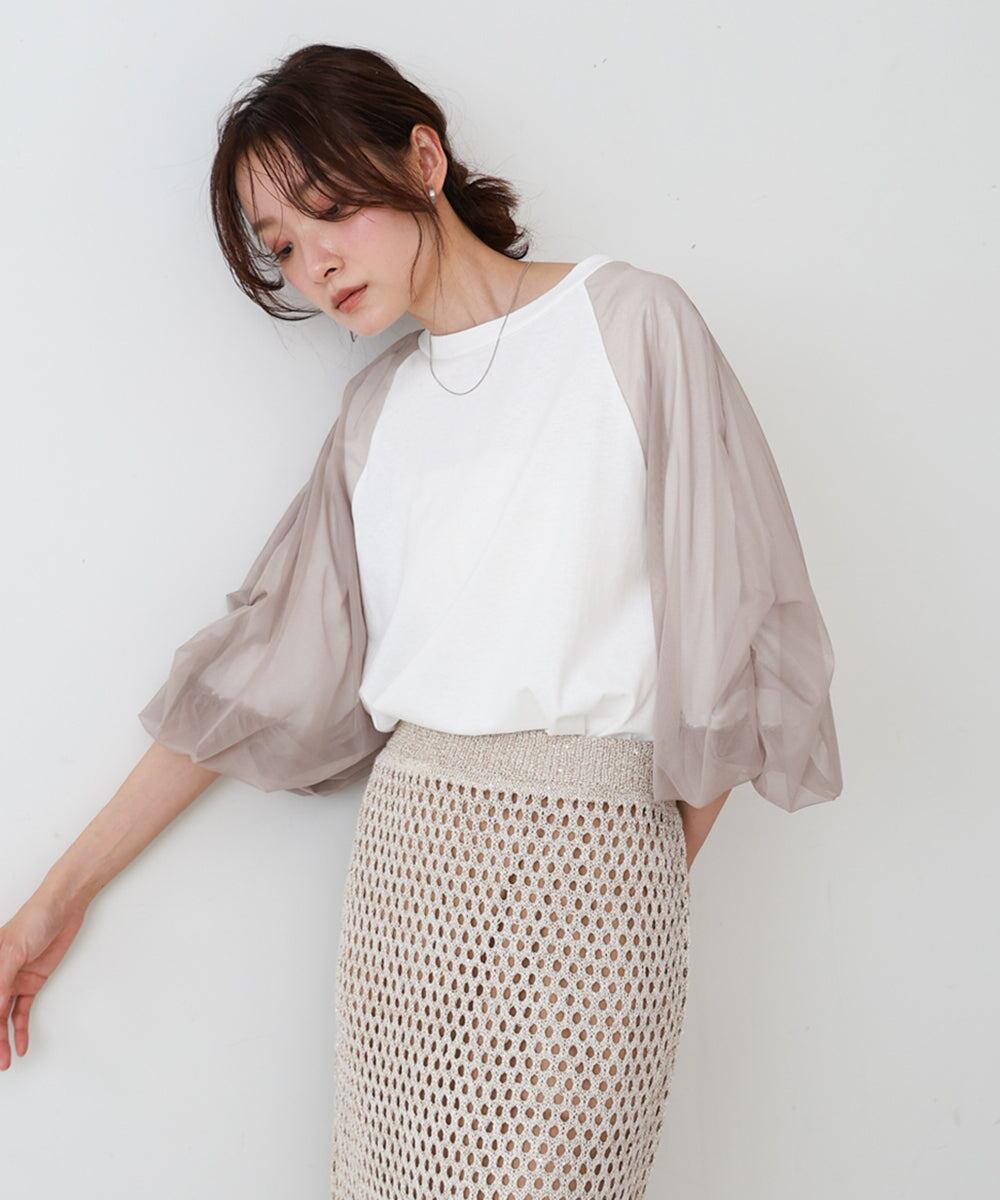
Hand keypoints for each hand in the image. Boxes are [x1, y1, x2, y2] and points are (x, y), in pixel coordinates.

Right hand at [0, 888, 89, 1069]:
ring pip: (3, 1017)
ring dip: (3, 1040)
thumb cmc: (35, 919)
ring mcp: (13, 981)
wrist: (64, 907)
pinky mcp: (31, 983)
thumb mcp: (14, 949)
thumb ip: (1, 981)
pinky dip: (21, 1029)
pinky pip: (21, 1011)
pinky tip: (21, 1045)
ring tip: (5, 1062)